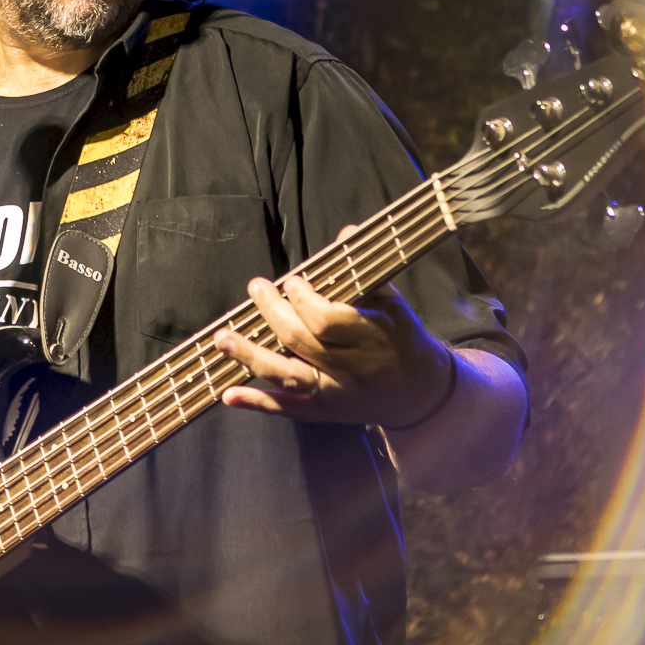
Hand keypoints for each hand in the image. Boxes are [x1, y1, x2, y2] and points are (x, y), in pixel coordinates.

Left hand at [215, 266, 452, 430]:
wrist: (422, 395)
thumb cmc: (404, 340)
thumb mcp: (394, 304)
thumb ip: (366, 273)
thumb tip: (346, 232)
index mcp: (370, 338)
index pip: (327, 320)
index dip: (304, 301)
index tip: (292, 282)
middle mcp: (349, 370)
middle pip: (301, 342)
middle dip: (273, 313)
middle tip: (256, 288)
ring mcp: (335, 395)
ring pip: (288, 376)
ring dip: (251, 356)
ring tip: (222, 337)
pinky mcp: (324, 413)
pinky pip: (288, 409)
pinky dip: (258, 403)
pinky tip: (229, 395)